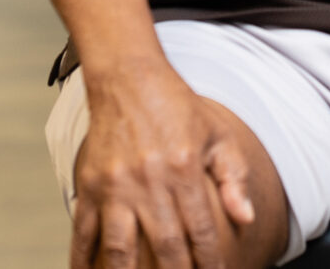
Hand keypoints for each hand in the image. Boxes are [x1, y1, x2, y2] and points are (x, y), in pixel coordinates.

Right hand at [72, 61, 258, 268]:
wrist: (128, 79)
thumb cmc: (177, 108)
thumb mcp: (217, 135)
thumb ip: (234, 177)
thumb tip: (247, 218)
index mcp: (183, 170)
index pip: (202, 230)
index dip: (211, 262)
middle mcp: (149, 181)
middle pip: (166, 246)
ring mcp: (115, 187)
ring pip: (120, 249)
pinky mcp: (90, 186)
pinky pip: (83, 233)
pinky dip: (82, 261)